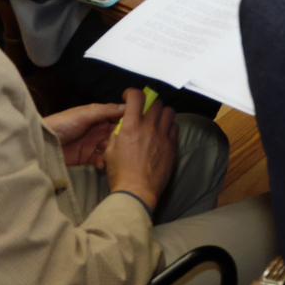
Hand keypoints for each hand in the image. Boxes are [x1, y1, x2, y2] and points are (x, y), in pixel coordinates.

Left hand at [44, 102, 123, 167]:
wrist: (41, 143)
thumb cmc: (62, 124)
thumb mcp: (85, 114)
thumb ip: (106, 111)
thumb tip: (127, 106)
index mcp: (98, 116)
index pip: (118, 116)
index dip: (129, 120)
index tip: (141, 125)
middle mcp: (97, 129)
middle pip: (117, 133)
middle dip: (123, 139)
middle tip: (129, 146)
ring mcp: (92, 144)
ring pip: (111, 147)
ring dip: (115, 152)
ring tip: (116, 157)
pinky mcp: (87, 157)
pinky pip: (101, 159)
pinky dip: (104, 162)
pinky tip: (103, 164)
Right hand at [104, 88, 176, 212]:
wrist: (137, 191)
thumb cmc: (120, 173)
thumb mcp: (110, 151)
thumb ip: (117, 134)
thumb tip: (122, 126)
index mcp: (131, 127)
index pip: (136, 97)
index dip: (132, 92)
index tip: (129, 96)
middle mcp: (149, 127)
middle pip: (156, 102)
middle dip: (148, 103)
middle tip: (144, 110)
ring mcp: (163, 135)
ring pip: (169, 112)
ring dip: (161, 112)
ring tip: (156, 120)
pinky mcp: (172, 145)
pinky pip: (175, 127)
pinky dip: (169, 126)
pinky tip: (163, 132)